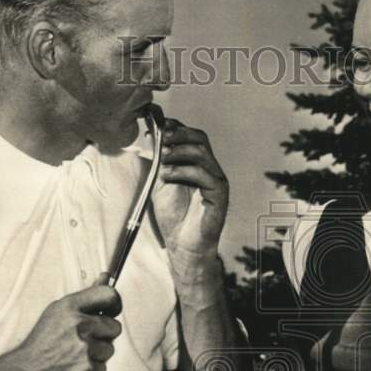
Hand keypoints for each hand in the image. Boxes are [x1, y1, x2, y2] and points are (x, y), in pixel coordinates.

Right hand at [7, 275, 122, 370]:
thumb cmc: (42, 342)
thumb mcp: (58, 312)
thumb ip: (85, 297)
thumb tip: (105, 277)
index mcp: (69, 306)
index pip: (108, 295)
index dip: (114, 303)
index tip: (111, 311)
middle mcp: (78, 324)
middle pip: (115, 326)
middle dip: (104, 334)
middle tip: (84, 340)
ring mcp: (84, 347)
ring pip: (110, 348)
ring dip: (97, 354)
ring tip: (76, 355)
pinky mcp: (88, 368)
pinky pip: (103, 367)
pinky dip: (92, 370)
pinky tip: (75, 367)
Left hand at [151, 116, 228, 259]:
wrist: (182, 244)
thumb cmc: (173, 216)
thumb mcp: (160, 182)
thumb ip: (159, 161)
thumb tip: (150, 136)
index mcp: (197, 164)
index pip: (191, 136)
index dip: (176, 128)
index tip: (158, 126)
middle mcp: (209, 169)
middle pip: (200, 139)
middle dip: (179, 134)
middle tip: (162, 138)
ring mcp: (216, 181)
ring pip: (202, 153)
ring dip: (180, 151)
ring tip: (163, 158)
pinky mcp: (220, 195)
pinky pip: (205, 175)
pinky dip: (184, 171)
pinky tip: (168, 175)